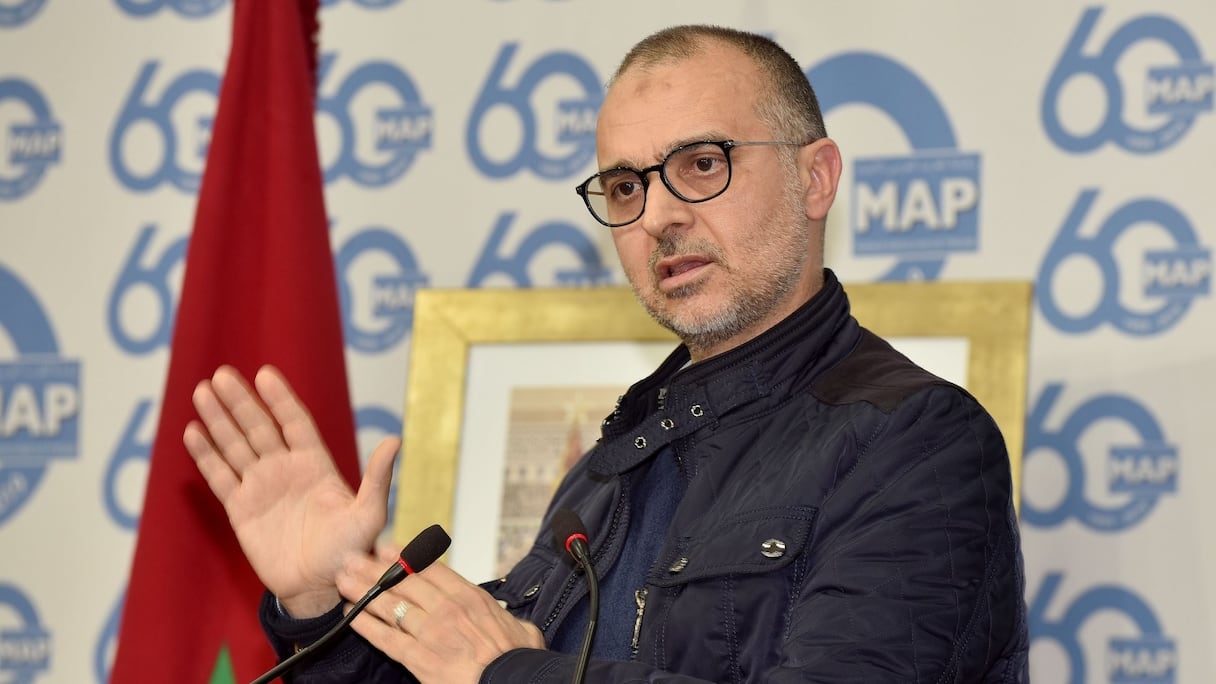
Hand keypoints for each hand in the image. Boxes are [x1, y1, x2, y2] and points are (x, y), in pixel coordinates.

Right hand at [183, 364, 396, 616]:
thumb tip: (395, 441)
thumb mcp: (369, 514)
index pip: (295, 422)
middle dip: (241, 401)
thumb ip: (377, 478)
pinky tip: (194, 432)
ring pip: (236, 446)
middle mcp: (286, 470)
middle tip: (222, 375)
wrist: (320, 587)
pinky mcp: (241, 509)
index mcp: (316, 465)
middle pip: (259, 427)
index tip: (265, 374)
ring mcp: (262, 487)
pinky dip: (206, 455)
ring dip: (219, 419)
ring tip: (202, 392)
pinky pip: (220, 476)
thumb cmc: (349, 551)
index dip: (280, 399)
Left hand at [339, 549, 544, 683]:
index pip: (431, 569)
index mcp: (470, 598)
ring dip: (364, 591)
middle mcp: (447, 610)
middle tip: (355, 558)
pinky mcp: (419, 659)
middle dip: (375, 569)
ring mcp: (431, 633)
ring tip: (344, 580)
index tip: (388, 547)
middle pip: (403, 582)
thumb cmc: (516, 660)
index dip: (405, 556)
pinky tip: (351, 615)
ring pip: (390, 605)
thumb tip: (510, 619)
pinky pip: (386, 639)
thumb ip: (506, 618)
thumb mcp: (520, 628)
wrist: (511, 682)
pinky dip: (367, 625)